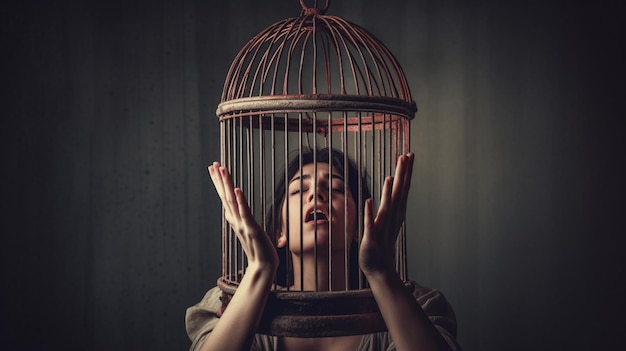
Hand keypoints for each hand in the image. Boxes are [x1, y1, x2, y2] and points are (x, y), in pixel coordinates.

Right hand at [208, 162, 278, 270]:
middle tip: (213, 164)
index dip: (219, 182)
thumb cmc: (258, 249)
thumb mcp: (248, 230)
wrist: (263, 267)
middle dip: (219, 179)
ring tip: (223, 170)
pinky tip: (237, 190)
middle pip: (225, 196)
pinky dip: (241, 201)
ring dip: (227, 185)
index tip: (214, 168)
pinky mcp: (252, 229)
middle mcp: (236, 220)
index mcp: (235, 219)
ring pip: (232, 201)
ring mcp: (242, 224)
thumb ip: (242, 219)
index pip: (225, 197)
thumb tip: (235, 211)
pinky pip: (245, 212)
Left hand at [359, 153, 413, 276]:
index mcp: (395, 212)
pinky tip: (370, 201)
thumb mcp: (385, 216)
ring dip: (388, 193)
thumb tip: (390, 181)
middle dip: (402, 175)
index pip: (401, 188)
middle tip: (407, 156)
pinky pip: (370, 225)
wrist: (378, 268)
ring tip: (390, 177)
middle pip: (398, 194)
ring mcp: (382, 229)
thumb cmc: (381, 242)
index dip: (405, 172)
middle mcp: (391, 219)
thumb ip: (388, 199)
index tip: (408, 155)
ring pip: (387, 208)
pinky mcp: (371, 239)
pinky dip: (370, 214)